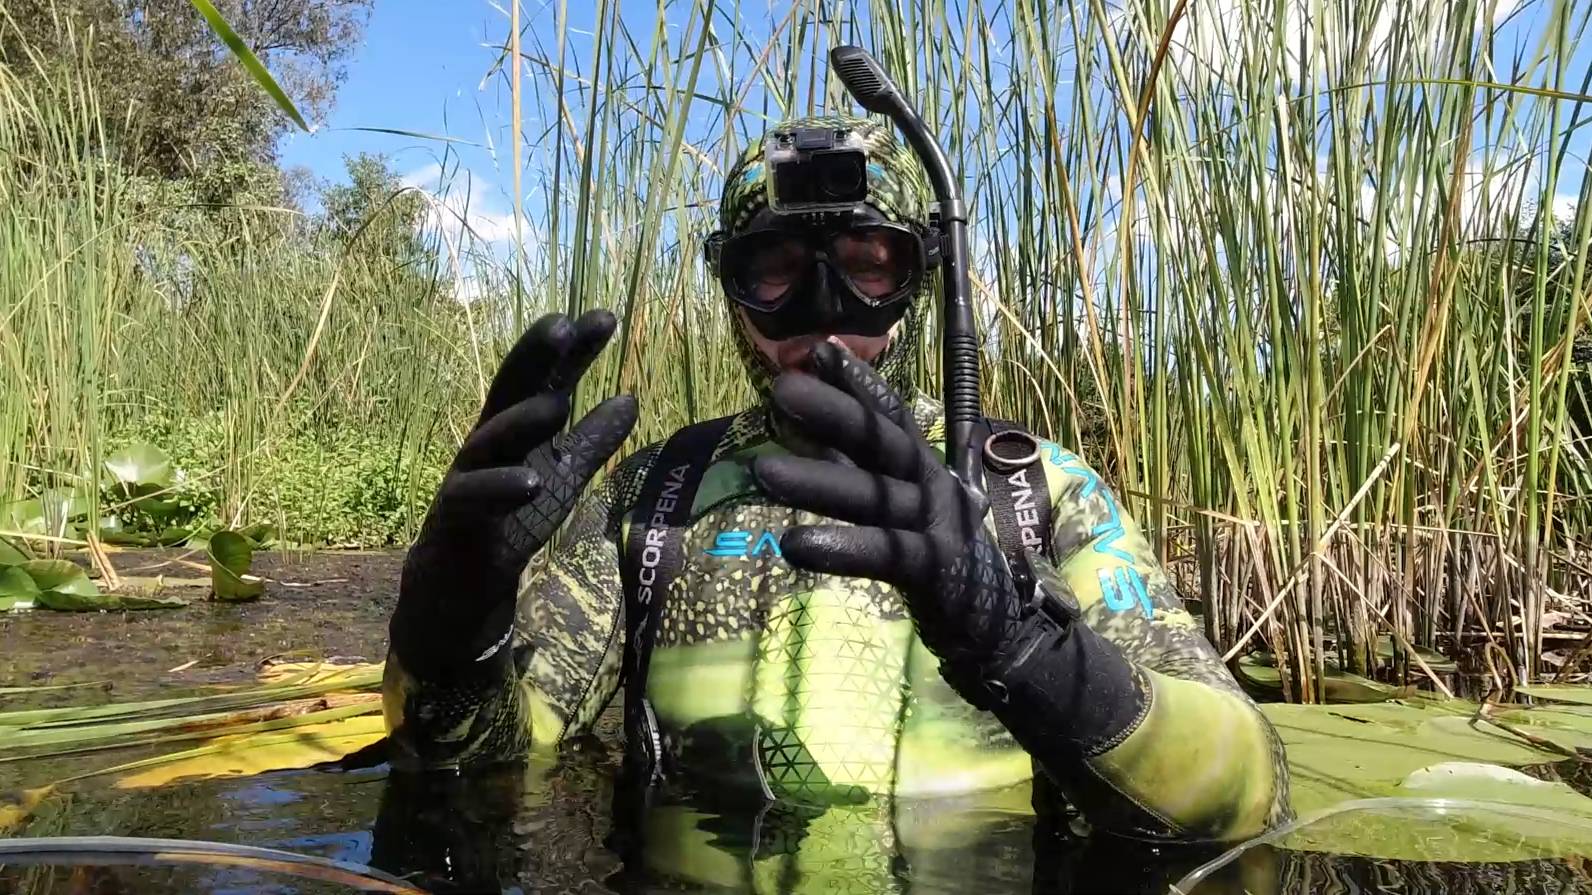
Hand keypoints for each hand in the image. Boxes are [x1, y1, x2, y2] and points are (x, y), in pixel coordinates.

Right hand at [391, 310, 637, 676]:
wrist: (464, 582)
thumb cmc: (511, 517)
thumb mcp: (561, 476)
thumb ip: (591, 440)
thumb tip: (630, 398)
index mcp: (516, 429)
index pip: (545, 380)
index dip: (572, 351)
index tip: (605, 317)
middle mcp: (488, 443)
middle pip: (508, 392)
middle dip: (532, 358)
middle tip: (562, 327)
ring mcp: (468, 478)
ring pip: (488, 441)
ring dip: (520, 422)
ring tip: (556, 406)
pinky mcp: (455, 518)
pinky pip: (473, 499)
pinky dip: (500, 489)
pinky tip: (530, 485)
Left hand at [750, 341, 1027, 666]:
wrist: (994, 618)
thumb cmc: (933, 548)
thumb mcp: (897, 498)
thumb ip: (855, 463)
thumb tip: (809, 423)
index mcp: (922, 465)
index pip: (889, 414)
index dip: (857, 381)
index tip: (819, 348)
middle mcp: (931, 485)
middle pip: (880, 442)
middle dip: (833, 412)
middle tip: (781, 388)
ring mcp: (934, 524)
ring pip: (871, 496)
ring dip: (817, 481)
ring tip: (762, 470)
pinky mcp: (932, 568)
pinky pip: (882, 554)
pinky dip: (840, 549)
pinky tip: (794, 545)